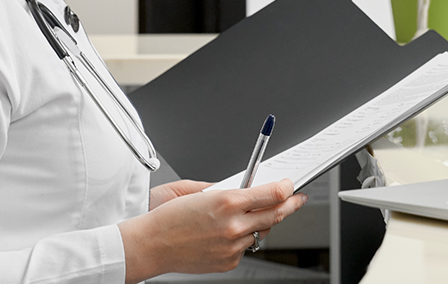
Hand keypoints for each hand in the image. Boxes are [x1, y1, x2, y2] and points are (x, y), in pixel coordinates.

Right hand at [119, 179, 308, 282]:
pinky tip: (227, 233)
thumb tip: (244, 188)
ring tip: (253, 215)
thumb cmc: (166, 216)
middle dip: (291, 205)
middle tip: (298, 199)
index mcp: (227, 202)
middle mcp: (234, 225)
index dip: (287, 189)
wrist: (149, 246)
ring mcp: (232, 246)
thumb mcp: (195, 191)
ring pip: (261, 233)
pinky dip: (241, 239)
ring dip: (261, 223)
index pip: (272, 194)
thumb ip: (225, 189)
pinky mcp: (228, 262)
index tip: (291, 185)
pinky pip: (245, 248)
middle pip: (276, 214)